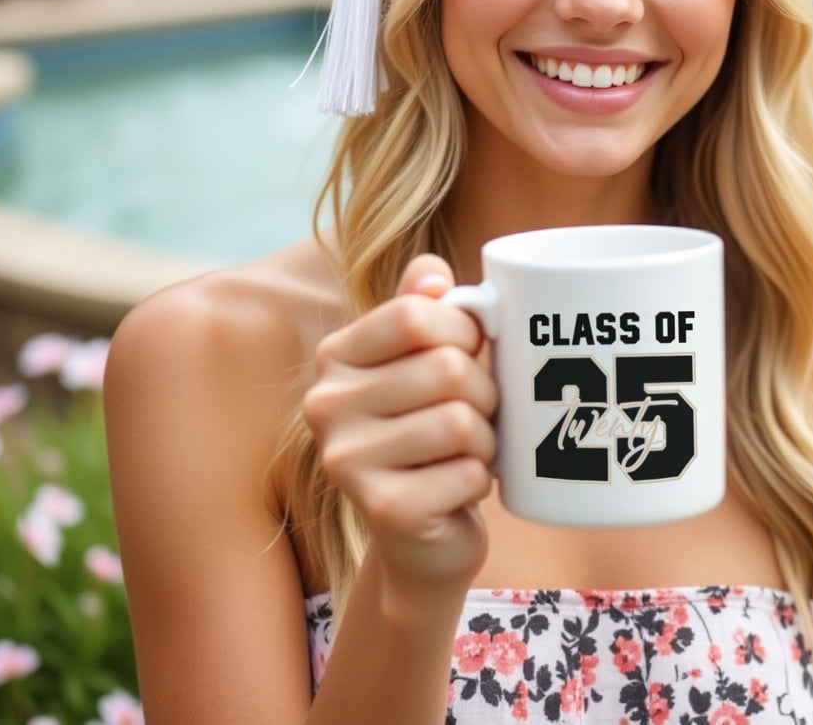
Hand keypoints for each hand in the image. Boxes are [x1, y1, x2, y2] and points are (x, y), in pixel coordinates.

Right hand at [302, 255, 497, 592]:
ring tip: (468, 451)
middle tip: (475, 413)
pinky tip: (457, 488)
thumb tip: (432, 272)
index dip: (463, 329)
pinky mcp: (384, 512)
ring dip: (486, 439)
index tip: (470, 351)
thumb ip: (423, 308)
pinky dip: (481, 480)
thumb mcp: (423, 361)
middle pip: (447, 368)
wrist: (421, 540)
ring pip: (462, 421)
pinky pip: (470, 472)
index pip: (414, 314)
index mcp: (335, 356)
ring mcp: (347, 462)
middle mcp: (326, 405)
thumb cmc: (431, 431)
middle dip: (483, 391)